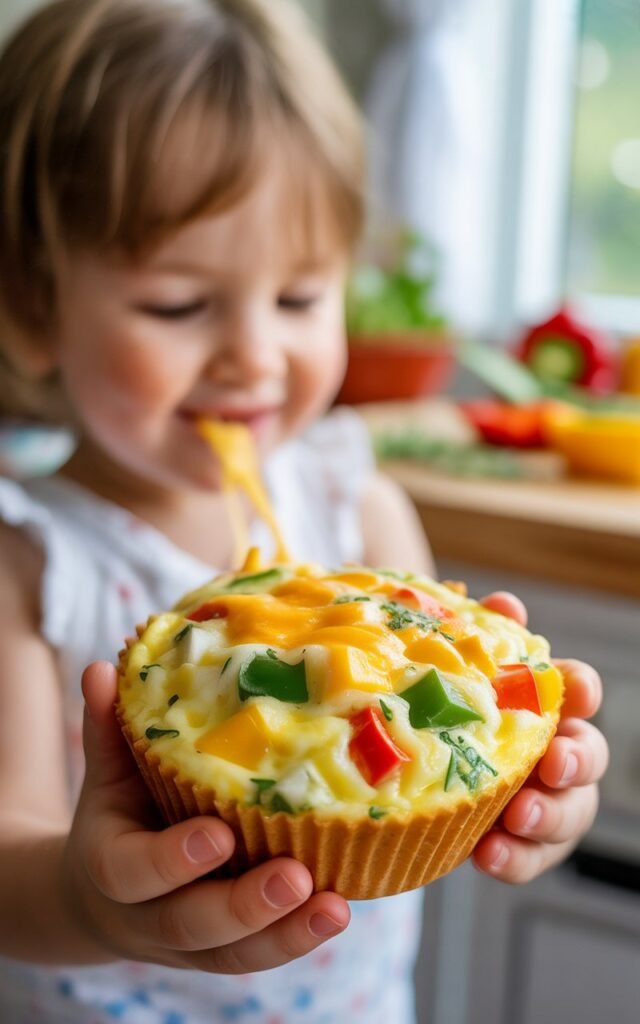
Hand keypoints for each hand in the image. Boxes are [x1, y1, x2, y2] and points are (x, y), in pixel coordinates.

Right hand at [62, 662, 349, 971]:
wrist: (102, 896)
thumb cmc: (118, 815)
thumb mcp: (107, 773)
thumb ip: (107, 726)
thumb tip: (103, 668)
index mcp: (112, 867)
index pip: (134, 872)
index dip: (175, 859)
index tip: (219, 834)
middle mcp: (148, 916)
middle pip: (191, 924)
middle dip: (244, 906)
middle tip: (295, 878)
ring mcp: (189, 942)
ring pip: (234, 953)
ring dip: (286, 933)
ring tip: (334, 907)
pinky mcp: (226, 948)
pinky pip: (260, 953)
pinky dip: (298, 936)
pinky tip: (338, 909)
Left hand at [472, 593, 608, 882]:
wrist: (407, 759)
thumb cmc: (443, 706)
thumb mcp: (453, 669)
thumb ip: (481, 635)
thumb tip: (503, 603)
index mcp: (544, 704)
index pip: (579, 688)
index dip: (582, 688)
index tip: (576, 690)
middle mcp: (553, 752)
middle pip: (588, 757)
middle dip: (576, 761)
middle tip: (552, 764)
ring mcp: (540, 801)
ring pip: (567, 816)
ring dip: (547, 818)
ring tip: (516, 819)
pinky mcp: (516, 844)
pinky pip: (527, 858)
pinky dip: (513, 859)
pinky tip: (487, 855)